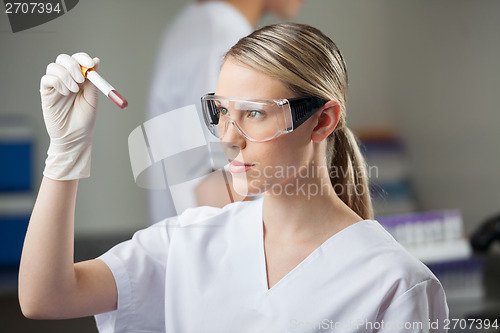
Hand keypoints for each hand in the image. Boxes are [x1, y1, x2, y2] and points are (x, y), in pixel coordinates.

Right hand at [41, 52, 99, 179]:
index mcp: (80, 79)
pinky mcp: (46, 93)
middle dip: (73, 65)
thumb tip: (96, 61)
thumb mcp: (92, 99)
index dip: (83, 58)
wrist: (75, 138)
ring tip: (74, 91)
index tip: (90, 65)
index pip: (78, 60)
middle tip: (81, 78)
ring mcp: (55, 86)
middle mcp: (67, 79)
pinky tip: (65, 94)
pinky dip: (57, 82)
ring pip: (54, 67)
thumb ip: (93, 81)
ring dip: (66, 76)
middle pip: (63, 59)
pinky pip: (47, 79)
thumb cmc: (85, 120)